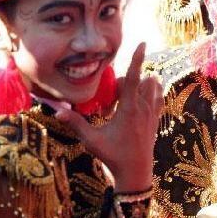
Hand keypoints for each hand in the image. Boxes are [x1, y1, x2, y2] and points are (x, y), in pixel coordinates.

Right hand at [57, 43, 162, 190]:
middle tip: (112, 98)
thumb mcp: (91, 140)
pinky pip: (158, 99)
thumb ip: (76, 123)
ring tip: (128, 93)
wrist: (135, 174)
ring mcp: (151, 115)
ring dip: (142, 84)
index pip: (134, 78)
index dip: (137, 59)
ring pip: (153, 89)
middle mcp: (143, 109)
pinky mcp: (155, 121)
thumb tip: (58, 110)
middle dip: (127, 81)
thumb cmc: (112, 157)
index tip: (142, 43)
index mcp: (129, 110)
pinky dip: (153, 93)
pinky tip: (150, 93)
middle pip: (140, 82)